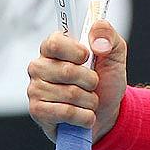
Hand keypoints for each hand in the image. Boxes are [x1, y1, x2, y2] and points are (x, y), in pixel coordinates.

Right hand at [27, 20, 127, 142]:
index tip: (88, 57)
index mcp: (54, 46)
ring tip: (90, 99)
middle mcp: (39, 66)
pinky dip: (84, 116)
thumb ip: (107, 34)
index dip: (77, 52)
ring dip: (90, 100)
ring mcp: (35, 89)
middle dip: (91, 80)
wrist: (108, 110)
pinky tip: (85, 114)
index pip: (55, 43)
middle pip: (67, 71)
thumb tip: (98, 40)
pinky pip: (66, 113)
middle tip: (94, 83)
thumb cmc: (106, 78)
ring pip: (70, 94)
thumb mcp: (114, 51)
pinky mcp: (37, 111)